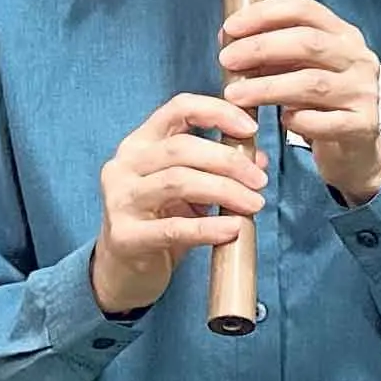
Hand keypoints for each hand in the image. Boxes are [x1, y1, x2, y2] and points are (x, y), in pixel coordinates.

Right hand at [88, 94, 266, 314]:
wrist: (123, 271)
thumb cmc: (158, 222)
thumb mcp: (187, 190)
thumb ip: (216, 170)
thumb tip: (258, 159)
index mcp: (139, 144)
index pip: (178, 110)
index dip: (217, 112)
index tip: (250, 128)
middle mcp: (124, 166)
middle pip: (181, 148)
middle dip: (228, 161)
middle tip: (260, 181)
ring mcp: (121, 200)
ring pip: (178, 182)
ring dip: (224, 190)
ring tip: (254, 204)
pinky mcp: (125, 236)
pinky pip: (174, 228)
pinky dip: (209, 227)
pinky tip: (233, 229)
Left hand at [221, 0, 380, 204]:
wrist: (354, 147)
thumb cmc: (320, 103)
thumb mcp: (297, 70)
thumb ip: (269, 54)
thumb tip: (228, 38)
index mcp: (342, 34)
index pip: (304, 9)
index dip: (264, 14)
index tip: (231, 27)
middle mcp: (358, 58)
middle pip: (308, 43)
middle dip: (261, 48)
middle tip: (227, 60)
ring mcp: (364, 92)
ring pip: (312, 84)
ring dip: (267, 87)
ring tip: (235, 95)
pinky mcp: (364, 126)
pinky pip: (324, 122)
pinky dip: (298, 121)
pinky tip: (283, 122)